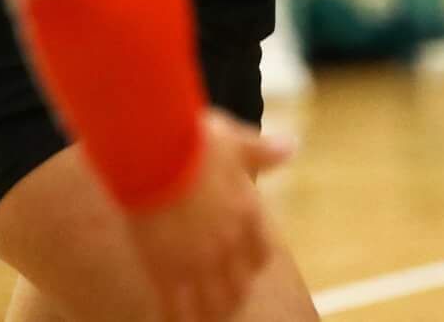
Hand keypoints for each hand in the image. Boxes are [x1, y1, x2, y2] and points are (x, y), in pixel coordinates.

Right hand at [124, 109, 285, 321]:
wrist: (152, 152)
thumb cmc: (192, 141)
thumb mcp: (233, 140)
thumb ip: (262, 150)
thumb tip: (291, 146)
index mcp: (245, 215)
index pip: (259, 254)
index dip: (251, 261)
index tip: (243, 261)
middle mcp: (226, 245)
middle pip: (239, 286)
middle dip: (232, 291)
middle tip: (221, 293)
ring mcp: (196, 262)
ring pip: (213, 304)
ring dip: (211, 310)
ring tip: (201, 313)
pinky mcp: (165, 271)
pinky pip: (178, 308)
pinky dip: (179, 317)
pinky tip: (172, 317)